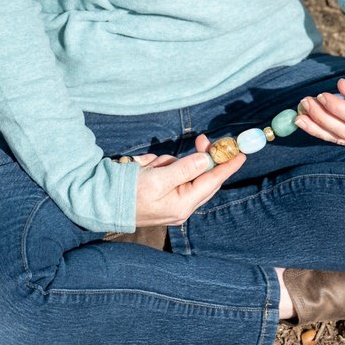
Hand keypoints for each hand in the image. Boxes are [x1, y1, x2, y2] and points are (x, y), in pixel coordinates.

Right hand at [131, 133, 245, 226]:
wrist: (102, 202)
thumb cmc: (128, 193)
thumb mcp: (157, 179)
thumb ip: (184, 169)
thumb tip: (205, 160)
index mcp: (183, 205)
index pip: (212, 182)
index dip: (227, 166)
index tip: (241, 153)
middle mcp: (181, 205)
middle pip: (202, 176)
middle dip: (199, 157)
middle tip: (201, 139)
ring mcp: (172, 201)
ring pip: (184, 170)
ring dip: (171, 163)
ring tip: (151, 167)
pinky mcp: (162, 194)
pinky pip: (170, 172)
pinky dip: (161, 166)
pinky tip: (146, 169)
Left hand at [293, 66, 344, 148]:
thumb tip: (341, 86)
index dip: (338, 108)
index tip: (321, 95)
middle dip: (323, 118)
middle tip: (305, 102)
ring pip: (342, 138)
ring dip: (318, 127)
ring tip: (299, 115)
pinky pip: (342, 137)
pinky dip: (324, 130)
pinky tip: (308, 122)